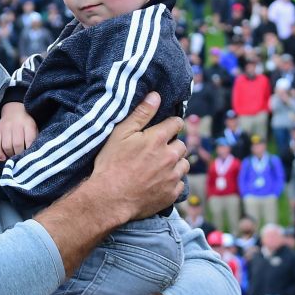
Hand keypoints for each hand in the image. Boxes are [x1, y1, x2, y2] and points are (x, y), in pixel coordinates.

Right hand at [0, 102, 37, 157]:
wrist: (14, 111)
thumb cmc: (26, 124)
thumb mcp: (34, 129)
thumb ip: (34, 140)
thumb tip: (32, 155)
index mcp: (28, 125)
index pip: (29, 140)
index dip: (29, 151)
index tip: (29, 157)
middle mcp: (16, 125)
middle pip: (17, 144)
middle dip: (19, 154)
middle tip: (20, 159)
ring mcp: (5, 127)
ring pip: (6, 146)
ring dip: (10, 154)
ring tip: (13, 158)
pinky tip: (4, 157)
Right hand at [91, 93, 188, 222]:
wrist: (110, 198)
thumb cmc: (112, 164)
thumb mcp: (121, 133)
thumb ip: (141, 114)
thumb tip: (156, 96)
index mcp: (159, 138)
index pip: (177, 123)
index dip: (170, 125)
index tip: (163, 129)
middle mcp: (171, 156)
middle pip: (181, 144)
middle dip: (172, 145)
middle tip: (156, 151)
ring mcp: (173, 176)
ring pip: (184, 164)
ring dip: (175, 163)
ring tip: (158, 167)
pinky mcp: (172, 194)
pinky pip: (180, 183)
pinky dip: (173, 181)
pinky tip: (159, 182)